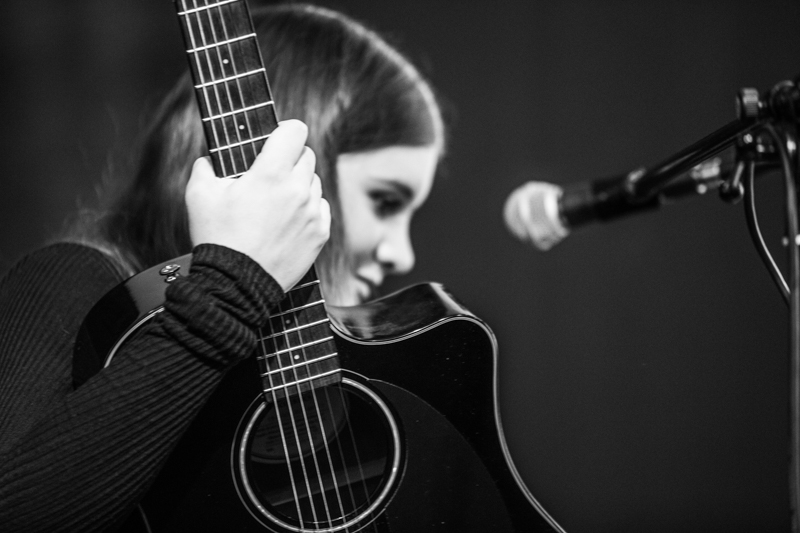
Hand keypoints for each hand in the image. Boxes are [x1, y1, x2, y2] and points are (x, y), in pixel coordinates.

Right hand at [185, 120, 330, 291]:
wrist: (236, 283)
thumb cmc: (218, 238)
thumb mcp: (198, 195)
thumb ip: (205, 167)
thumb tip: (209, 160)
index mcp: (271, 174)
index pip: (295, 131)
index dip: (285, 130)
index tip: (277, 137)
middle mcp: (298, 190)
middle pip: (306, 155)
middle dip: (289, 158)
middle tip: (270, 173)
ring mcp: (312, 213)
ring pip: (314, 182)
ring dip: (299, 184)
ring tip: (276, 201)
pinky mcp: (320, 233)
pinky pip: (321, 208)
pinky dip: (308, 208)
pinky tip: (288, 219)